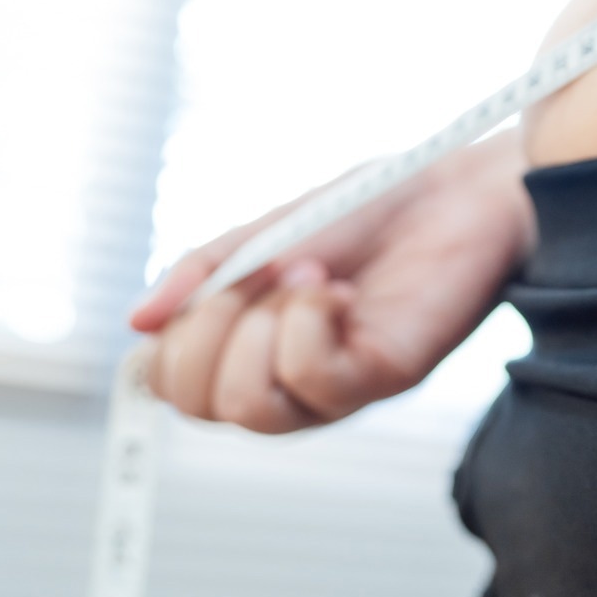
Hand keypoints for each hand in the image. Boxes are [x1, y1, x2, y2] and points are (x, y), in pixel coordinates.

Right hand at [129, 130, 534, 433]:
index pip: (171, 385)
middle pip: (201, 404)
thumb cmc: (371, 207)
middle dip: (209, 328)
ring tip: (310, 277)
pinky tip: (337, 292)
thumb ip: (203, 273)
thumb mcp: (266, 231)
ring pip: (250, 408)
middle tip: (261, 273)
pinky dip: (309, 327)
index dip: (173, 339)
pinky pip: (314, 384)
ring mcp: (336, 384)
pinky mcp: (383, 377)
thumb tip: (138, 325)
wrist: (458, 187)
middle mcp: (289, 377)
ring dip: (264, 326)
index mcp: (252, 344)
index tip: (219, 280)